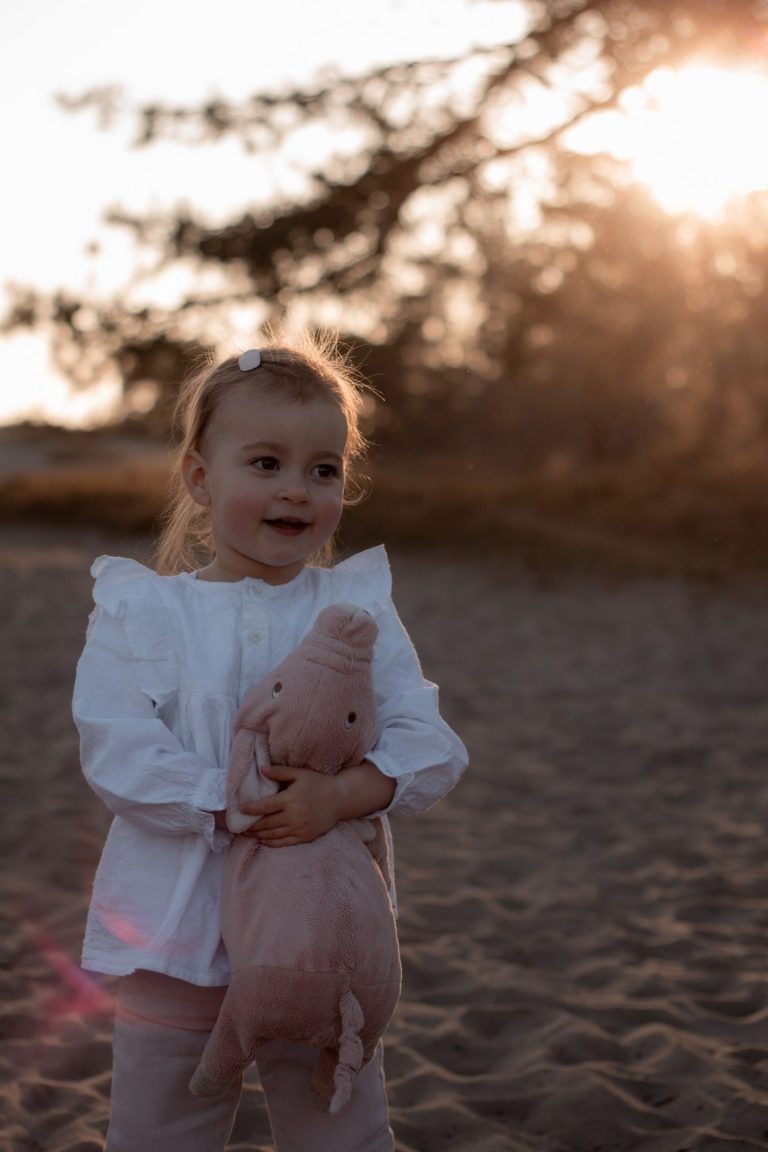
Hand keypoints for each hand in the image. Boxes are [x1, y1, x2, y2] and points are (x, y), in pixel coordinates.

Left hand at [238, 761, 395, 846]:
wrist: (340, 799)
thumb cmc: (319, 783)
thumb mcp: (300, 774)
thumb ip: (279, 772)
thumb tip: (261, 769)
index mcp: (291, 799)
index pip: (265, 807)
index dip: (250, 809)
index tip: (240, 810)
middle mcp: (294, 816)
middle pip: (266, 823)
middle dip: (251, 825)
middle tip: (239, 825)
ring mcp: (300, 828)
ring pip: (273, 835)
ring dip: (258, 835)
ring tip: (248, 833)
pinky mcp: (305, 837)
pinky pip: (284, 843)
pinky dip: (272, 843)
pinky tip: (264, 840)